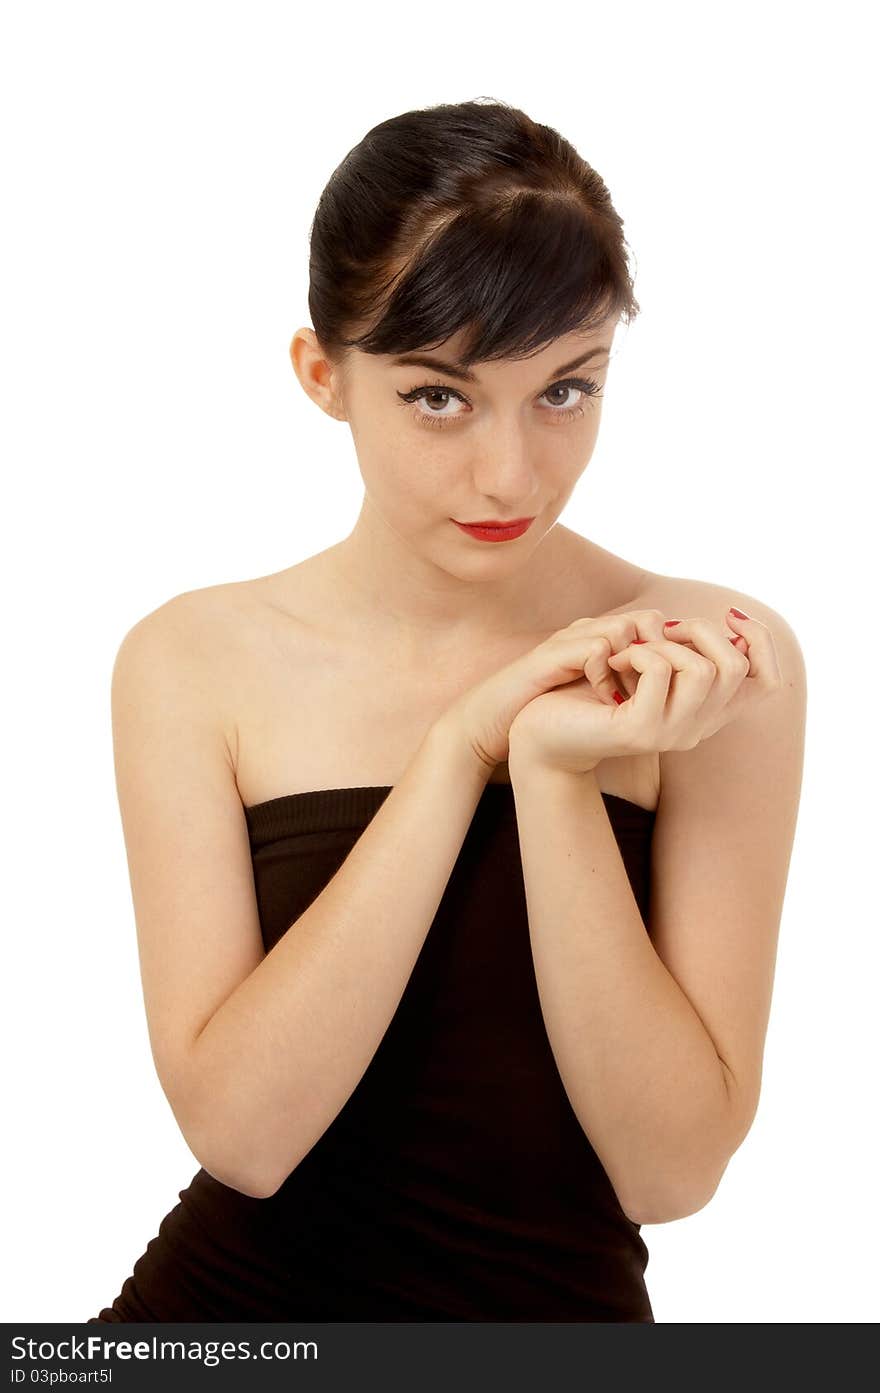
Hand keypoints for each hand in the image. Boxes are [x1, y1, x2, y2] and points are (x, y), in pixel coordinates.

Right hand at [440, 608, 675, 772]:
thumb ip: (628, 685)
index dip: (667, 653)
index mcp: (599, 636)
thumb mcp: (596, 694)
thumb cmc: (545, 710)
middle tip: (653, 691)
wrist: (495, 720)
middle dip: (656, 656)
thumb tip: (669, 689)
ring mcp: (567, 638)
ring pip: (621, 629)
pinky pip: (593, 649)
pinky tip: (606, 699)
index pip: (652, 623)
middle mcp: (585, 630)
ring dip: (633, 666)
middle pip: (644, 620)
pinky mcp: (549, 655)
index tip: (668, 688)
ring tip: (629, 697)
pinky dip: (605, 675)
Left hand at [506, 607, 782, 773]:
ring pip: (703, 668)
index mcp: (705, 713)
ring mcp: (671, 734)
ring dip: (663, 642)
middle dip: (700, 630)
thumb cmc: (593, 687)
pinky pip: (661, 670)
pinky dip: (638, 650)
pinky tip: (613, 660)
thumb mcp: (649, 661)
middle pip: (734, 666)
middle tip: (660, 628)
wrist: (542, 728)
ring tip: (630, 648)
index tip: (729, 616)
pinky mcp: (640, 730)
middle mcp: (696, 729)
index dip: (759, 642)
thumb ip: (687, 648)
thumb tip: (729, 622)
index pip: (768, 682)